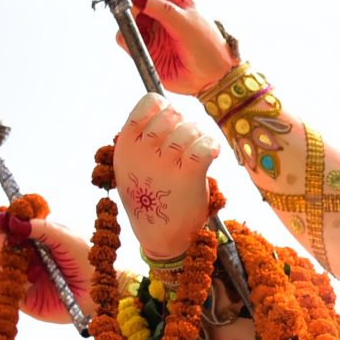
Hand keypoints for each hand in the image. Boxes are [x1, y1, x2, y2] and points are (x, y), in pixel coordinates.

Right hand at [0, 210, 96, 326]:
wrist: (98, 291)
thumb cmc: (86, 260)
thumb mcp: (66, 239)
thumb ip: (42, 229)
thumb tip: (13, 220)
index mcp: (33, 237)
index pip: (8, 226)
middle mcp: (23, 255)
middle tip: (3, 240)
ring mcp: (21, 276)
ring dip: (2, 260)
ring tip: (11, 257)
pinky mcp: (22, 298)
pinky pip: (6, 289)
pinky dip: (9, 282)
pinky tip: (21, 278)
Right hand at [114, 94, 220, 260]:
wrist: (159, 234)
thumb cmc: (151, 195)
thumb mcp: (132, 165)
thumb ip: (141, 138)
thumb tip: (165, 108)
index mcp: (127, 145)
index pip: (148, 104)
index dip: (165, 106)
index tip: (170, 119)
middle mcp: (143, 152)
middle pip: (172, 114)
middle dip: (185, 122)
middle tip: (189, 138)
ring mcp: (164, 164)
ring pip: (190, 129)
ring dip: (200, 135)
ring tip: (200, 148)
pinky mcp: (187, 176)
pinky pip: (204, 146)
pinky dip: (212, 146)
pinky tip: (212, 153)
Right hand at [120, 0, 236, 95]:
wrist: (211, 78)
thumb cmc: (207, 46)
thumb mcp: (186, 22)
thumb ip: (160, 8)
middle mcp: (158, 9)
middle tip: (140, 9)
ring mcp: (149, 27)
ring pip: (125, 15)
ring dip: (128, 19)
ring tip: (143, 29)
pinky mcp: (142, 46)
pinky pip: (124, 36)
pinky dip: (126, 36)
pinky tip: (140, 41)